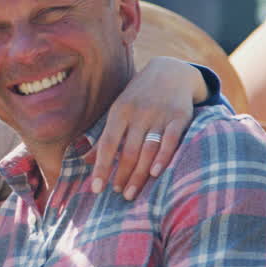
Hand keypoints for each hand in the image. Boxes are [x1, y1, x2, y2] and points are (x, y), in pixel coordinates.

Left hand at [92, 57, 203, 199]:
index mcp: (120, 111)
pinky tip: (155, 174)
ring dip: (139, 174)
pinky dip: (163, 157)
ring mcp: (160, 115)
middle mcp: (139, 113)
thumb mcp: (119, 110)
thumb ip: (105, 135)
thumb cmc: (139, 96)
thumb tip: (85, 160)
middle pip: (128, 151)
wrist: (171, 71)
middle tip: (119, 195)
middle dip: (122, 175)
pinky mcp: (180, 117)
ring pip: (147, 149)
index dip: (101, 167)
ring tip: (131, 193)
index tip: (96, 188)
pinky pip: (171, 140)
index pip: (107, 143)